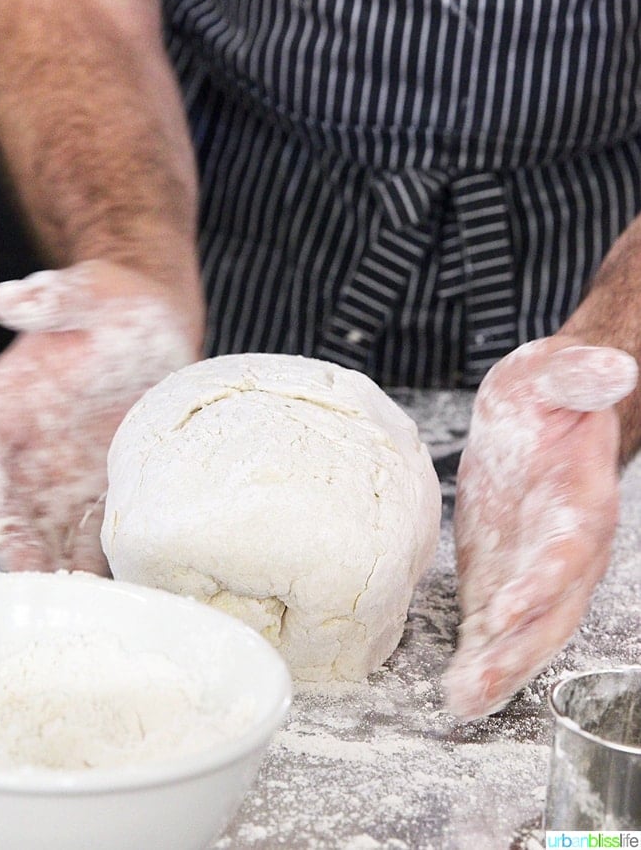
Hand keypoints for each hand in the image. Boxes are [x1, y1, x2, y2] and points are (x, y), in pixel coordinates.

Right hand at [0, 260, 200, 573]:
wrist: (158, 330)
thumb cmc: (115, 305)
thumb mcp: (89, 292)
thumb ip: (52, 299)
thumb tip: (9, 297)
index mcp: (11, 399)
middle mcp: (31, 446)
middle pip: (8, 498)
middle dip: (13, 535)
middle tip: (28, 569)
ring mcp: (66, 472)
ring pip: (47, 525)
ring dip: (52, 558)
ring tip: (68, 591)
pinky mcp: (104, 487)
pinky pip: (93, 528)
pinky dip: (97, 555)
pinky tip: (111, 582)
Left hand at [444, 337, 637, 719]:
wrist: (540, 415)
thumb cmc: (552, 393)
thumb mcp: (558, 371)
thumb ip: (579, 376)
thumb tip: (613, 369)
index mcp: (580, 499)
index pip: (567, 547)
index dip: (542, 580)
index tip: (509, 611)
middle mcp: (565, 545)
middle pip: (549, 608)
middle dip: (516, 649)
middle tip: (477, 687)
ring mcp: (535, 565)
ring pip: (524, 627)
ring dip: (495, 665)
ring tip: (461, 702)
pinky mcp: (504, 569)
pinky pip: (496, 618)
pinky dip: (479, 651)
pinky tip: (457, 684)